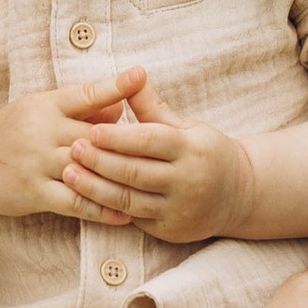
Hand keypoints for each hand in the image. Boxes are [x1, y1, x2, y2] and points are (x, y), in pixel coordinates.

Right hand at [0, 68, 150, 225]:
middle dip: (126, 142)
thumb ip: (79, 108)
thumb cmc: (14, 133)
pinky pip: (75, 202)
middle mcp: (41, 131)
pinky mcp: (34, 193)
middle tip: (164, 147)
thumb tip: (120, 106)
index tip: (140, 75)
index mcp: (45, 105)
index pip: (84, 93)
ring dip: (119, 178)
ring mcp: (36, 163)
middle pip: (94, 135)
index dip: (114, 86)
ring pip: (88, 170)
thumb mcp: (40, 110)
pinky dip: (102, 209)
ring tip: (153, 184)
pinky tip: (125, 214)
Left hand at [61, 78, 252, 241]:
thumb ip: (154, 108)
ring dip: (95, 187)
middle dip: (101, 161)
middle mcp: (187, 181)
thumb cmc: (205, 152)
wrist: (238, 196)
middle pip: (135, 172)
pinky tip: (85, 197)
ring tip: (69, 174)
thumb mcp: (187, 126)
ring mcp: (178, 209)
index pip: (150, 141)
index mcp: (192, 149)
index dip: (119, 137)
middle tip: (73, 150)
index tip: (92, 130)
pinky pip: (133, 219)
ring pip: (129, 200)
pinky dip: (107, 208)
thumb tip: (131, 76)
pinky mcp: (169, 230)